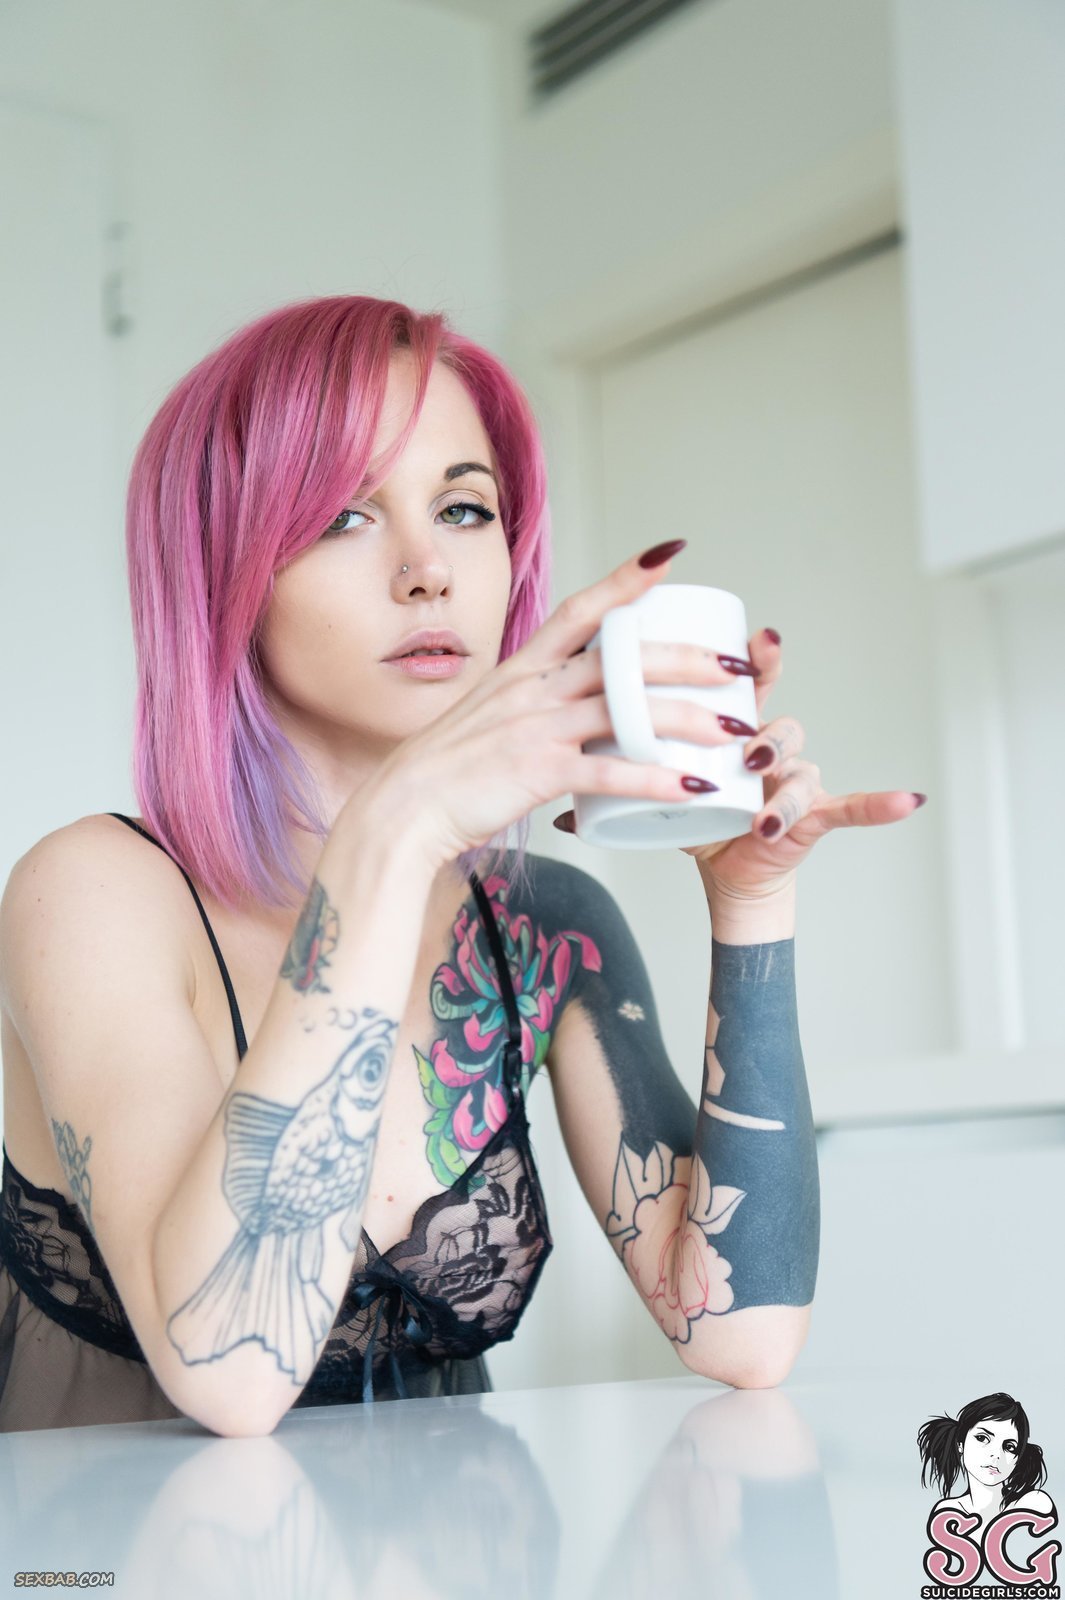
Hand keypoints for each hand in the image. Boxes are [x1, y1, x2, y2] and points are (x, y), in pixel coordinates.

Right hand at [364, 541, 772, 872]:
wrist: (401, 809)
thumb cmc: (446, 770)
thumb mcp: (488, 716)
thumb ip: (529, 703)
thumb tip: (567, 702)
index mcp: (522, 669)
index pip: (581, 609)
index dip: (627, 581)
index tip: (669, 556)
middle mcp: (533, 687)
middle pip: (624, 658)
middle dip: (690, 659)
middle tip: (739, 667)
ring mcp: (536, 726)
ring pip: (629, 709)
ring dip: (692, 719)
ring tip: (737, 731)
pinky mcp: (538, 771)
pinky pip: (611, 770)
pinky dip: (658, 779)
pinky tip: (694, 787)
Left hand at [552, 627, 927, 901]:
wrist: (723, 868)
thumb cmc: (687, 814)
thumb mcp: (642, 785)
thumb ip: (603, 770)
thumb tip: (546, 783)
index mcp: (728, 722)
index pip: (742, 677)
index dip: (752, 655)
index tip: (752, 635)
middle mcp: (767, 740)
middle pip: (774, 713)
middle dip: (762, 714)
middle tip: (743, 726)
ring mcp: (793, 776)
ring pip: (799, 759)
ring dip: (784, 768)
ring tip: (761, 776)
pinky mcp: (812, 815)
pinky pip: (850, 806)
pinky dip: (879, 804)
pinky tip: (907, 800)